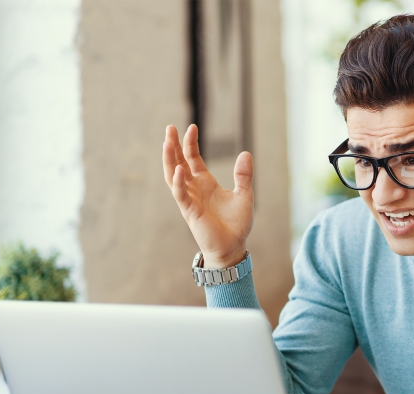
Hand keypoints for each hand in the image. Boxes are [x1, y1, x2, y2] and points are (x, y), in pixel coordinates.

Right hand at [162, 124, 252, 268]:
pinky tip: (178, 170)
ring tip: (167, 142)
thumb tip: (246, 153)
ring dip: (169, 160)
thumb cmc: (236, 224)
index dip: (190, 144)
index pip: (192, 159)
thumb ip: (244, 175)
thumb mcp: (244, 195)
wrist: (233, 246)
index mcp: (205, 183)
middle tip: (169, 128)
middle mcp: (194, 189)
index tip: (191, 127)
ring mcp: (190, 200)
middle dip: (173, 146)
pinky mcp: (190, 212)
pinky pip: (180, 195)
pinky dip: (178, 183)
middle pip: (178, 163)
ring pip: (173, 176)